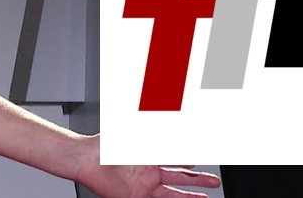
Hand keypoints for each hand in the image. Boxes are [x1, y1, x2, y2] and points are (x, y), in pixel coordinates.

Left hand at [75, 134, 221, 197]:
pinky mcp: (136, 196)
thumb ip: (154, 124)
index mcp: (148, 154)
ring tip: (207, 196)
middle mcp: (147, 170)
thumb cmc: (107, 144)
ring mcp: (143, 184)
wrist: (88, 158)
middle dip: (197, 178)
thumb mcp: (137, 134)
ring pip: (174, 192)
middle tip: (214, 179)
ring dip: (191, 194)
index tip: (204, 158)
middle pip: (179, 175)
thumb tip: (171, 113)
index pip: (175, 157)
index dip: (190, 158)